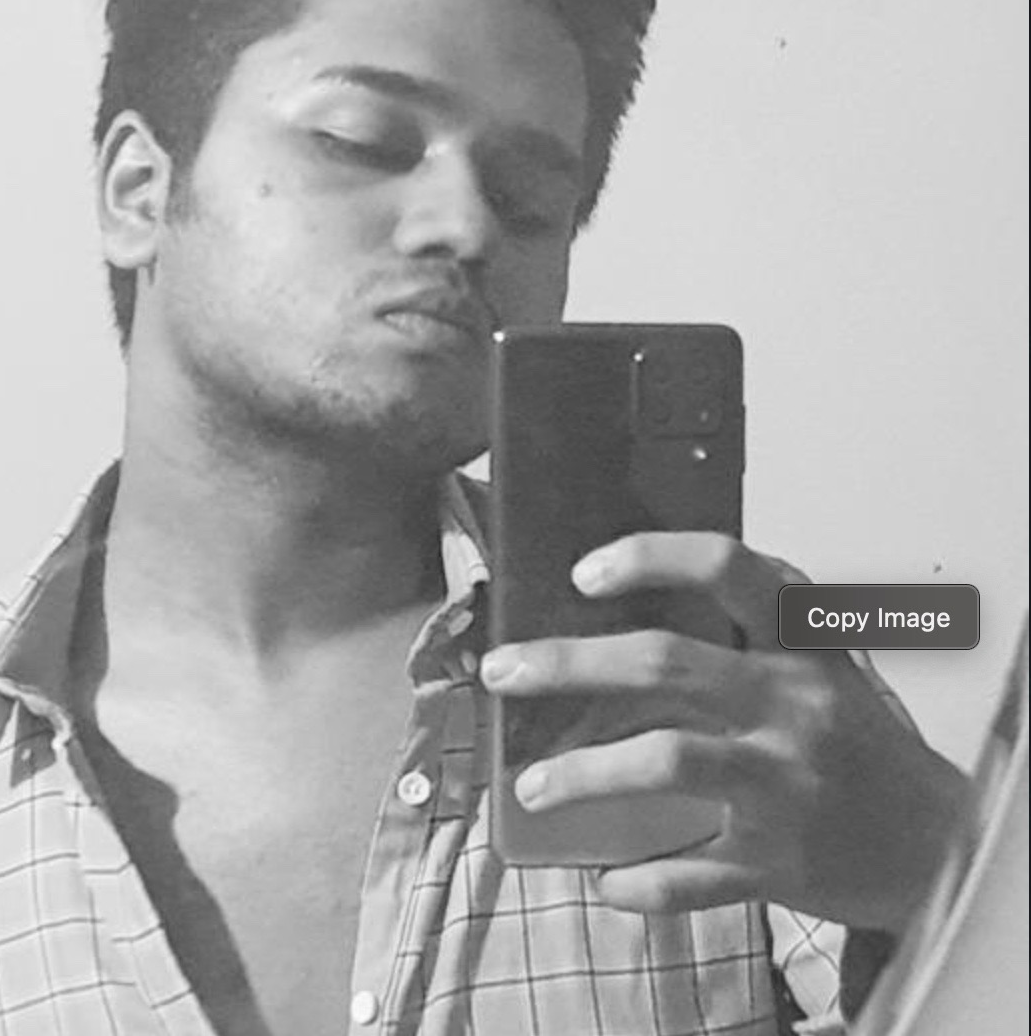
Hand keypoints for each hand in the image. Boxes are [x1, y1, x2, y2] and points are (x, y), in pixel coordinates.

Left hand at [480, 532, 968, 932]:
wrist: (937, 842)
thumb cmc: (854, 740)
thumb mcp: (815, 666)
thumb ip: (741, 637)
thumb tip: (612, 622)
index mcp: (798, 645)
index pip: (728, 569)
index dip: (652, 559)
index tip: (585, 574)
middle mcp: (792, 703)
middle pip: (665, 663)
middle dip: (567, 663)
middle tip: (503, 670)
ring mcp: (785, 783)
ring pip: (666, 761)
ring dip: (583, 775)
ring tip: (531, 787)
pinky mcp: (780, 860)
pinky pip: (692, 874)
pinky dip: (640, 882)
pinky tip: (607, 880)